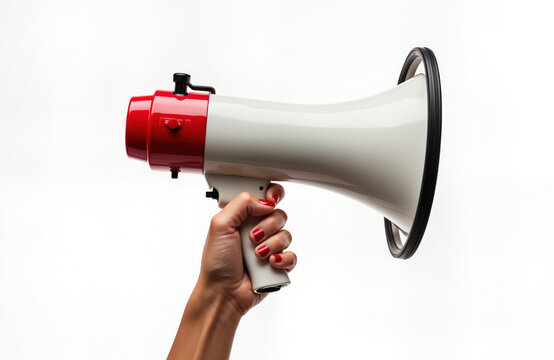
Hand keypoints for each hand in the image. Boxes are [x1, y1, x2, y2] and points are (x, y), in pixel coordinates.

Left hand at [197, 183, 296, 314]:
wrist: (223, 292)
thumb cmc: (217, 262)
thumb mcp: (220, 224)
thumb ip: (242, 203)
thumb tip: (265, 202)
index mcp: (243, 216)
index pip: (265, 196)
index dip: (272, 194)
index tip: (271, 199)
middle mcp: (257, 229)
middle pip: (279, 214)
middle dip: (268, 225)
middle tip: (253, 237)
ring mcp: (268, 246)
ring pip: (286, 235)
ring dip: (272, 244)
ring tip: (257, 255)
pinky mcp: (277, 264)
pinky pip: (292, 255)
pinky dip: (282, 259)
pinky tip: (269, 264)